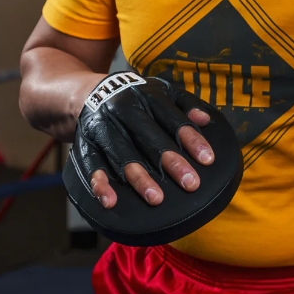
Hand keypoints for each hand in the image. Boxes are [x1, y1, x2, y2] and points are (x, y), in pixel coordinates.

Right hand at [73, 73, 215, 209]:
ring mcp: (103, 125)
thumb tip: (206, 120)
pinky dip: (100, 183)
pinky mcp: (85, 141)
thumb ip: (185, 104)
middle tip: (191, 184)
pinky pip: (91, 164)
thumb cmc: (137, 97)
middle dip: (170, 161)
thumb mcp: (162, 91)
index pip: (172, 118)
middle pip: (149, 137)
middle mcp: (124, 108)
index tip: (208, 159)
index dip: (190, 138)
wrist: (90, 92)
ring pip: (122, 153)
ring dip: (139, 177)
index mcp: (147, 95)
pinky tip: (111, 201)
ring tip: (156, 199)